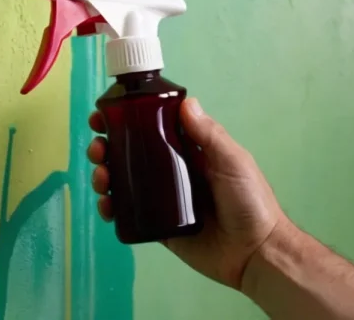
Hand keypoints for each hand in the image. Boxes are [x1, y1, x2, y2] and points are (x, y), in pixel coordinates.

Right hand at [86, 97, 284, 289]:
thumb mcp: (232, 160)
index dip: (128, 119)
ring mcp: (163, 199)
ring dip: (105, 175)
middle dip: (107, 147)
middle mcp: (173, 171)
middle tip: (97, 148)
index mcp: (190, 150)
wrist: (255, 252)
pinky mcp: (159, 227)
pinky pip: (129, 214)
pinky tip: (106, 205)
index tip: (105, 114)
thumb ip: (209, 134)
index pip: (152, 128)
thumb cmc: (250, 201)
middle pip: (131, 153)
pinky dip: (112, 208)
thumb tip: (185, 101)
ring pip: (125, 182)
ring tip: (101, 177)